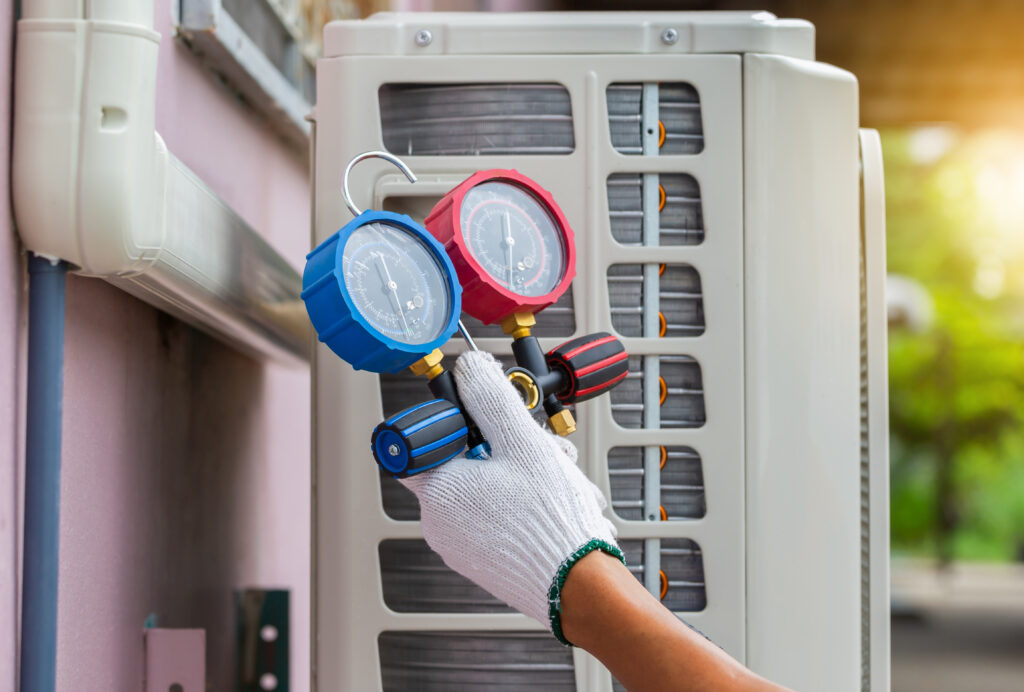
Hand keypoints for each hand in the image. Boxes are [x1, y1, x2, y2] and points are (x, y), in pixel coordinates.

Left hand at [400, 350, 620, 638]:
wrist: (580, 588)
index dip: (447, 421)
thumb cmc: (550, 522)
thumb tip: (469, 368)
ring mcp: (461, 547)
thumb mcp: (522, 442)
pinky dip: (522, 502)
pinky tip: (555, 499)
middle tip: (535, 443)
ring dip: (521, 472)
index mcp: (438, 491)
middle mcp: (440, 523)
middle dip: (503, 445)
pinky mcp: (485, 561)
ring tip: (558, 475)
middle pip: (462, 462)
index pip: (417, 443)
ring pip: (485, 488)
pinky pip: (495, 516)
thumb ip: (491, 398)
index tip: (476, 415)